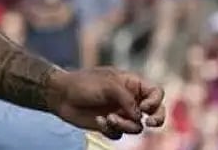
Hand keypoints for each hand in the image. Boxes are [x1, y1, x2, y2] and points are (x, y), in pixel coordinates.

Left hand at [49, 67, 165, 138]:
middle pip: (155, 112)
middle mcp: (129, 99)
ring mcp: (120, 112)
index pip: (155, 93)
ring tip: (109, 118)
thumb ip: (127, 99)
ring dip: (124, 125)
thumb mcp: (108, 85)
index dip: (155, 102)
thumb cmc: (83, 84)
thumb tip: (140, 117)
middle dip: (156, 119)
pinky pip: (120, 134)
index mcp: (131, 84)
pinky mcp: (110, 124)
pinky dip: (111, 130)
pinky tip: (98, 120)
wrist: (60, 94)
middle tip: (148, 123)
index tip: (144, 107)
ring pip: (136, 127)